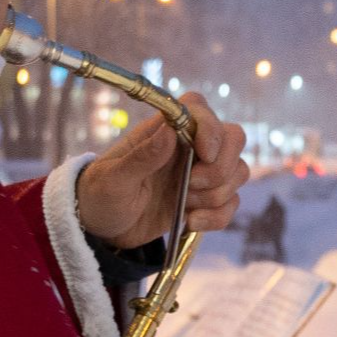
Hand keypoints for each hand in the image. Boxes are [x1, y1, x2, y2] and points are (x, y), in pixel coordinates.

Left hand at [78, 89, 249, 248]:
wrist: (101, 228)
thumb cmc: (100, 196)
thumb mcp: (113, 180)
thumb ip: (142, 157)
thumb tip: (169, 132)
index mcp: (162, 132)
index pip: (199, 109)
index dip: (210, 126)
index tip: (204, 153)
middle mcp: (187, 148)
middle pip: (232, 138)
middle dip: (220, 167)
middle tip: (190, 186)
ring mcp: (199, 173)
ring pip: (237, 172)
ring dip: (216, 195)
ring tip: (185, 207)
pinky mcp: (204, 200)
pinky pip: (231, 203)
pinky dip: (217, 216)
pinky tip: (190, 222)